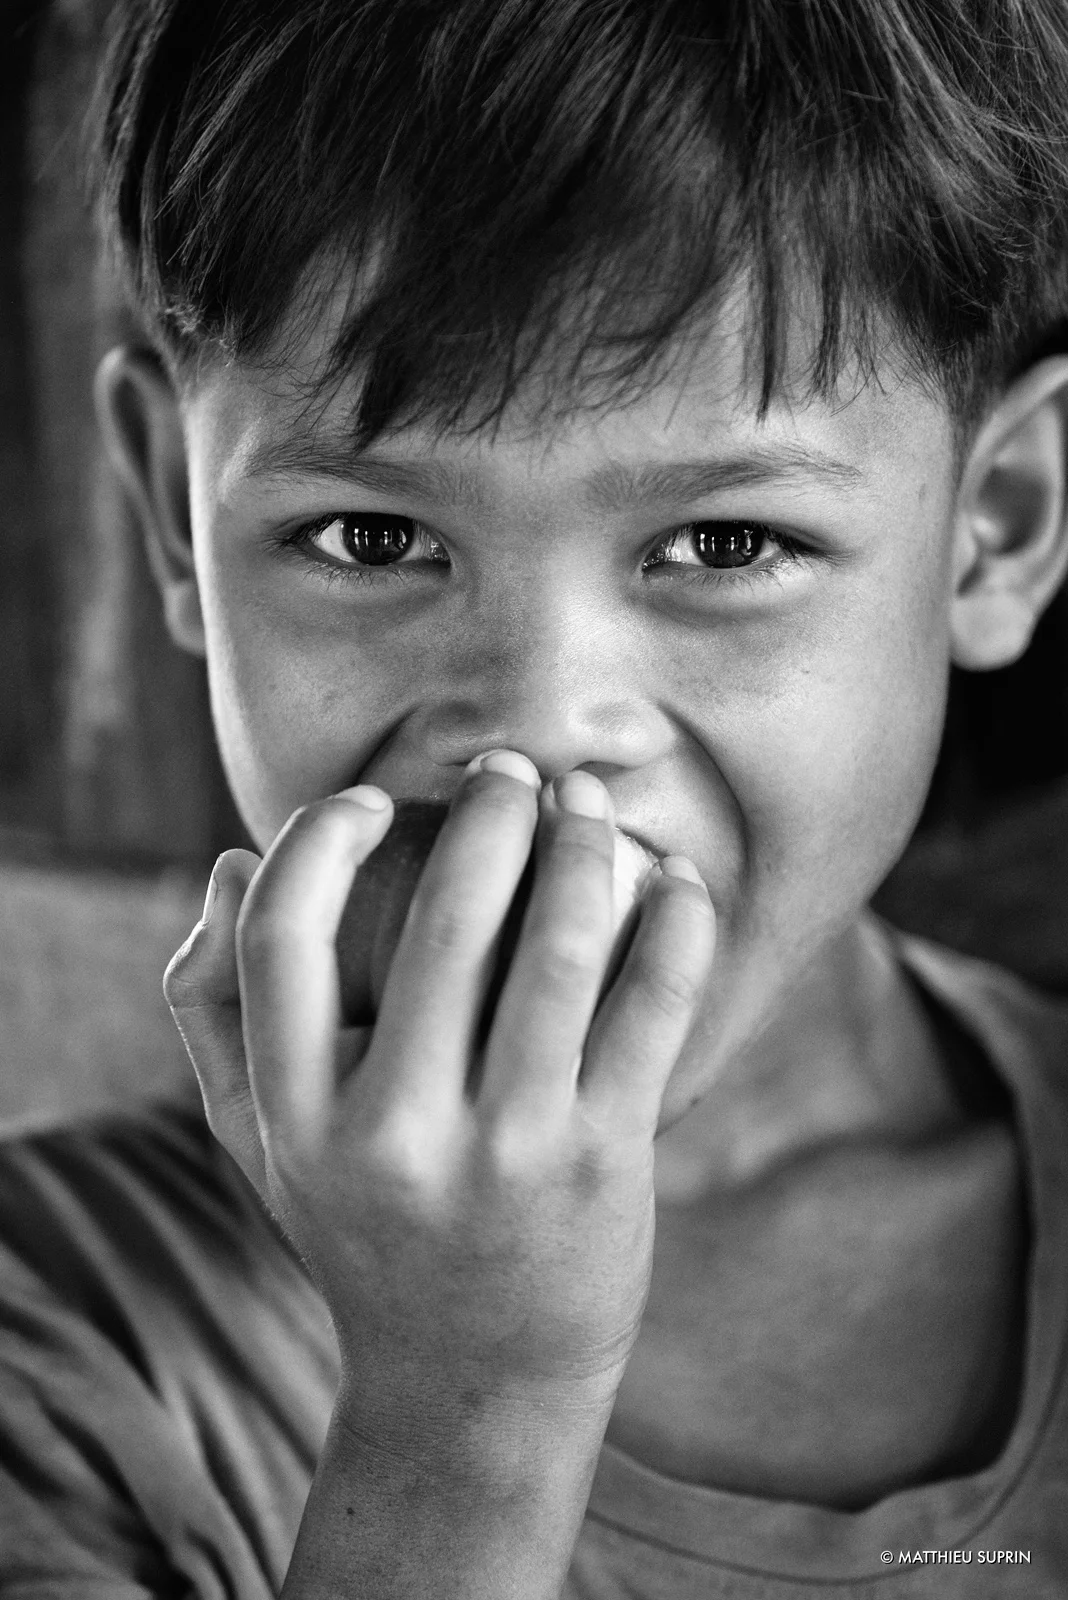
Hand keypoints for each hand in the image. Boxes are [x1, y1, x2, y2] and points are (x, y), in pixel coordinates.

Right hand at [165, 756, 714, 1464]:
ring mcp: (508, 1149)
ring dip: (582, 839)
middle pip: (445, 917)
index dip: (323, 839)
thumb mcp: (260, 1144)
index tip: (375, 798)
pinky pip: (653, 1004)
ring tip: (585, 795)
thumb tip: (232, 861)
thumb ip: (212, 1005)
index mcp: (297, 1118)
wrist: (474, 1383)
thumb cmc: (364, 1232)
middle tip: (512, 765)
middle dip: (491, 809)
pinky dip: (674, 919)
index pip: (284, 937)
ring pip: (559, 944)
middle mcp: (396, 1134)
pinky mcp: (604, 1159)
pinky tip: (677, 876)